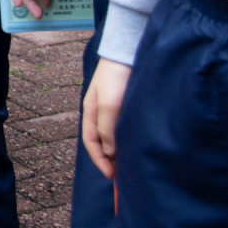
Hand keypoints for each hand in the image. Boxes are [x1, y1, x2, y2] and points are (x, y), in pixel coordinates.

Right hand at [82, 59, 130, 178]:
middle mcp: (101, 112)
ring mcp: (113, 108)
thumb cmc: (115, 76)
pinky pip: (124, 127)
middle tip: (123, 174)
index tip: (111, 176)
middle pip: (102, 141)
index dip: (100, 160)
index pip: (91, 142)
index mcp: (90, 111)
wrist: (127, 52)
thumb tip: (108, 151)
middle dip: (110, 158)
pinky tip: (137, 143)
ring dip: (120, 149)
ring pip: (114, 135)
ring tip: (131, 162)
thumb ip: (107, 128)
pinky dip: (127, 138)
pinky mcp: (126, 104)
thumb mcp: (109, 104)